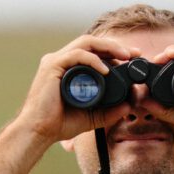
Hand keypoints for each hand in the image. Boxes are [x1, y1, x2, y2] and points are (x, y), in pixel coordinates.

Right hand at [17, 35, 140, 143]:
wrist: (39, 131)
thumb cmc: (59, 123)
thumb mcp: (92, 116)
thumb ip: (110, 111)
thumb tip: (129, 105)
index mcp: (70, 68)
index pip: (95, 51)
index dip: (115, 51)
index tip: (133, 58)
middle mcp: (62, 60)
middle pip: (92, 42)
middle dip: (115, 45)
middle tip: (134, 53)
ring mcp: (56, 61)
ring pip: (86, 42)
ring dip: (108, 46)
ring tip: (125, 56)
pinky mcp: (52, 66)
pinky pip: (77, 55)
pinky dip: (93, 60)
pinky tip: (106, 69)